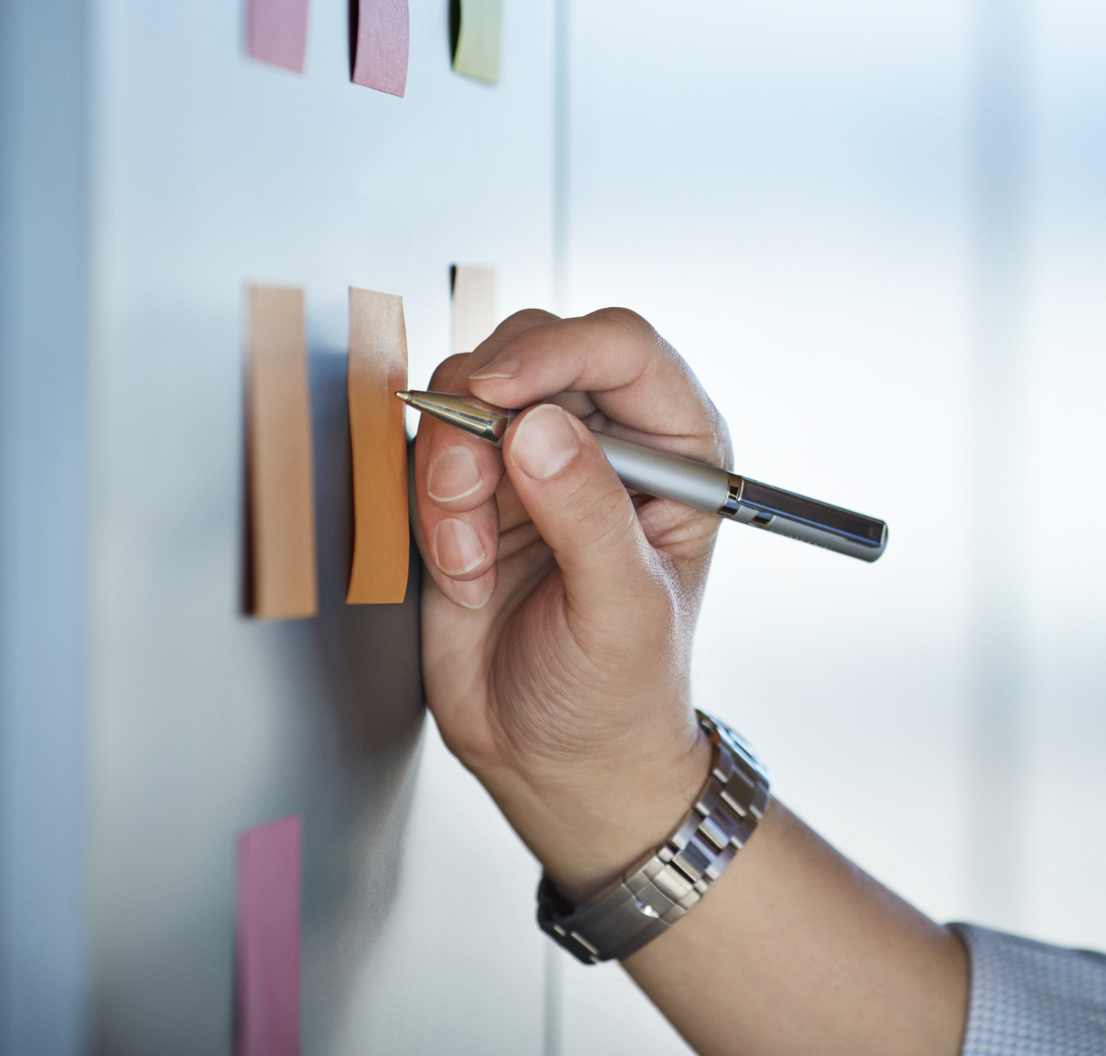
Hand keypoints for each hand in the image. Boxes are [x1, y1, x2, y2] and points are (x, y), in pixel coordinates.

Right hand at [413, 306, 731, 897]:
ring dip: (450, 470)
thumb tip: (540, 430)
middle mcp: (607, 436)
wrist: (556, 758)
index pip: (622, 347)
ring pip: (466, 394)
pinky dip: (428, 506)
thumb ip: (589, 517)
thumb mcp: (625, 611)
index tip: (500, 391)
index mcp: (677, 447)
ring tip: (473, 556)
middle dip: (484, 411)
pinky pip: (427, 452)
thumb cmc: (621, 692)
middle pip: (532, 350)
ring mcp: (535, 458)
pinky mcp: (473, 489)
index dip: (557, 351)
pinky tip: (462, 570)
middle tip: (469, 488)